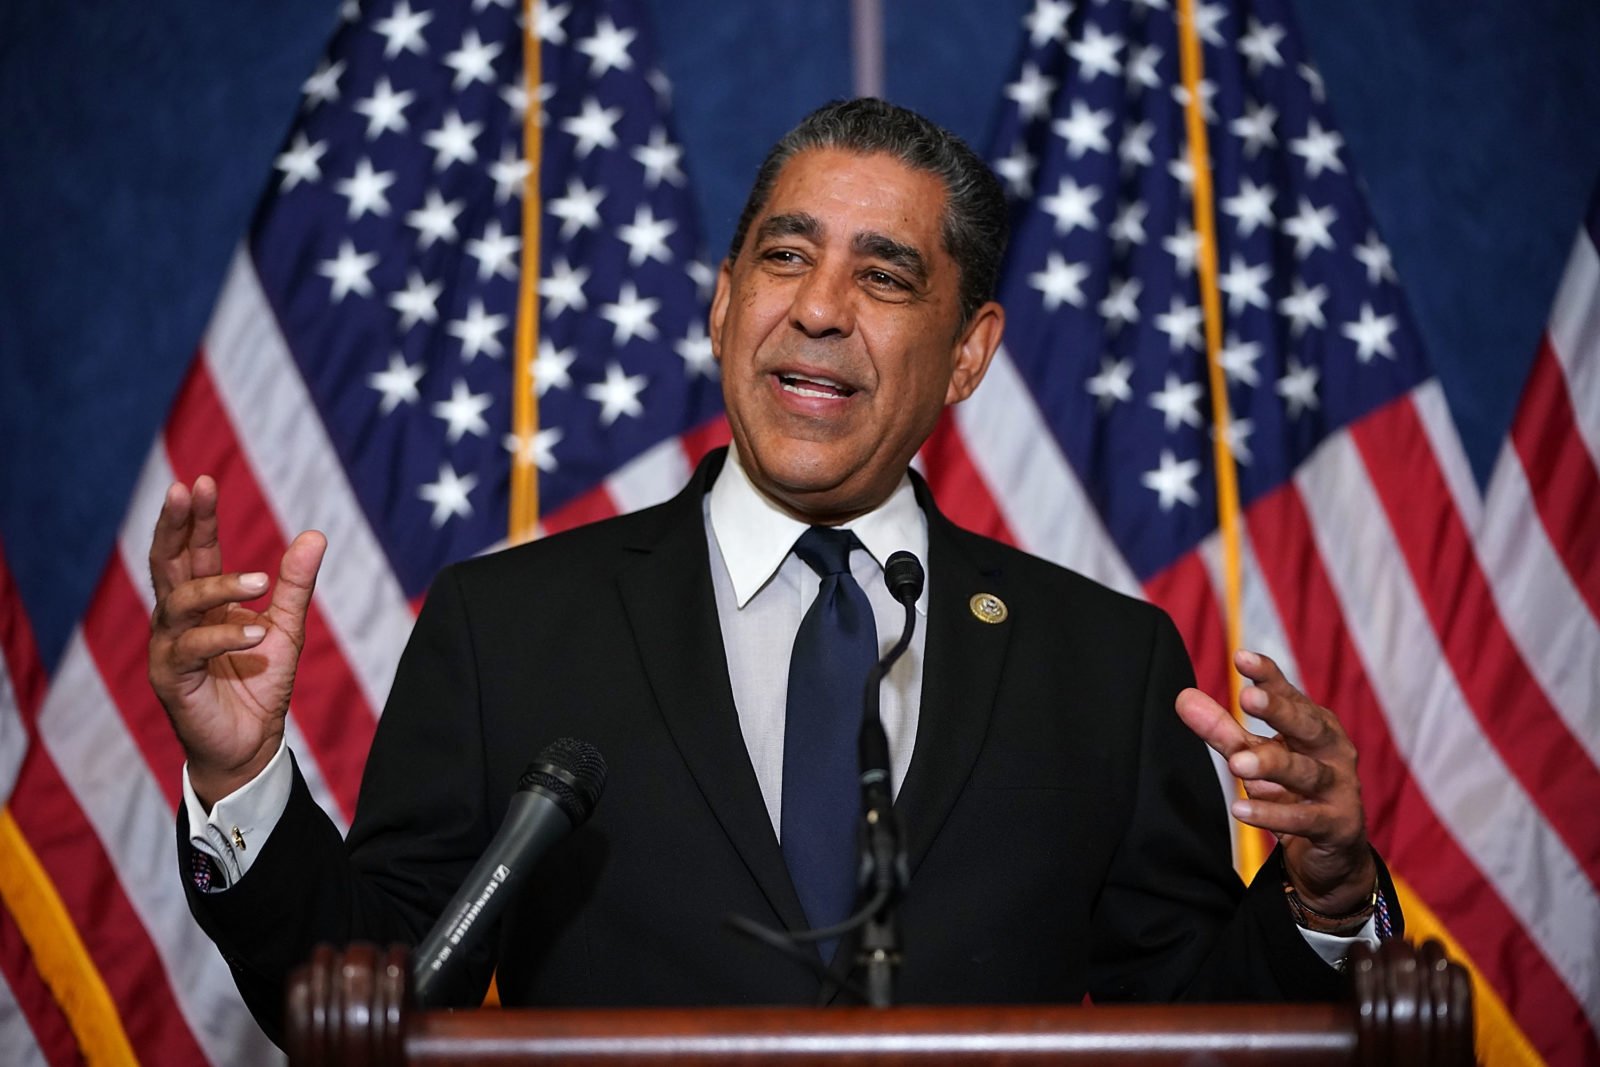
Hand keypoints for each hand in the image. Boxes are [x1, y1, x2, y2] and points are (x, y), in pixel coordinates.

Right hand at [147, 475, 325, 807]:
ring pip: (179, 603)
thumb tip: (315, 534)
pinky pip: (191, 649)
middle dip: (177, 525)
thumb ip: (294, 583)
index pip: (193, 551)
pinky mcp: (172, 679)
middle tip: (188, 490)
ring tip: (260, 583)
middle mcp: (178, 620)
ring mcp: (170, 647)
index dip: (195, 518)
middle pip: (168, 562)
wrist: (252, 743)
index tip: (201, 482)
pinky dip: (223, 636)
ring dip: (219, 586)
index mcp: (202, 603)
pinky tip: (253, 633)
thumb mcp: (286, 626)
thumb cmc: (261, 682)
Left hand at [1175, 650, 1375, 915]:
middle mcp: (1332, 750)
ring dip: (1272, 765)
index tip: (1241, 656)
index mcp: (1314, 725)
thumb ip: (1222, 728)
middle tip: (1247, 698)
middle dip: (1279, 711)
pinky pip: (1305, 819)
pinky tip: (1241, 808)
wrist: (1331, 851)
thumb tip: (1182, 696)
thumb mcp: (1254, 755)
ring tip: (1237, 764)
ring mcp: (1340, 788)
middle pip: (1307, 726)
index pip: (1289, 695)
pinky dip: (1273, 814)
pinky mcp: (1337, 825)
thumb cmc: (1291, 789)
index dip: (1267, 676)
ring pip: (1306, 772)